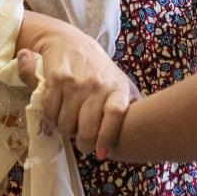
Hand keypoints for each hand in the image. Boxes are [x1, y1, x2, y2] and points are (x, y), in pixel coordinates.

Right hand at [14, 20, 138, 160]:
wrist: (68, 41)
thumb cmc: (98, 69)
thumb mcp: (119, 82)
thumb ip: (130, 104)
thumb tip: (145, 131)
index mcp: (117, 88)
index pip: (115, 115)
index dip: (107, 137)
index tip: (102, 154)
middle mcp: (98, 84)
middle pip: (87, 127)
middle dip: (83, 143)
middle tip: (83, 143)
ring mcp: (76, 82)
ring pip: (66, 124)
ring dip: (65, 129)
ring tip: (70, 122)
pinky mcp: (57, 79)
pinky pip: (51, 112)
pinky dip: (52, 117)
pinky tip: (58, 111)